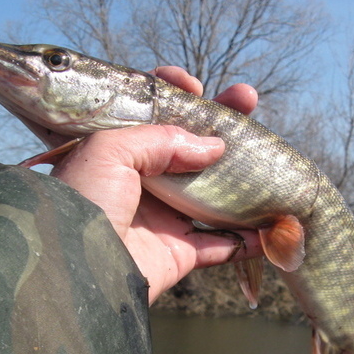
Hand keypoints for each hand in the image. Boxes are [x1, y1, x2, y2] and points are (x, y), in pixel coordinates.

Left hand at [51, 68, 261, 302]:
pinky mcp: (177, 254)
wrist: (79, 268)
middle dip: (222, 123)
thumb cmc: (86, 200)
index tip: (193, 85)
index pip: (149, 117)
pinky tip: (274, 219)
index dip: (173, 97)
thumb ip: (163, 139)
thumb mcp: (110, 149)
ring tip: (269, 151)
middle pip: (190, 149)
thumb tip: (212, 146)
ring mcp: (161, 220)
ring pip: (212, 194)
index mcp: (116, 154)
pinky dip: (247, 237)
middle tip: (248, 99)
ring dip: (242, 176)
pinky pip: (221, 246)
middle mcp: (140, 184)